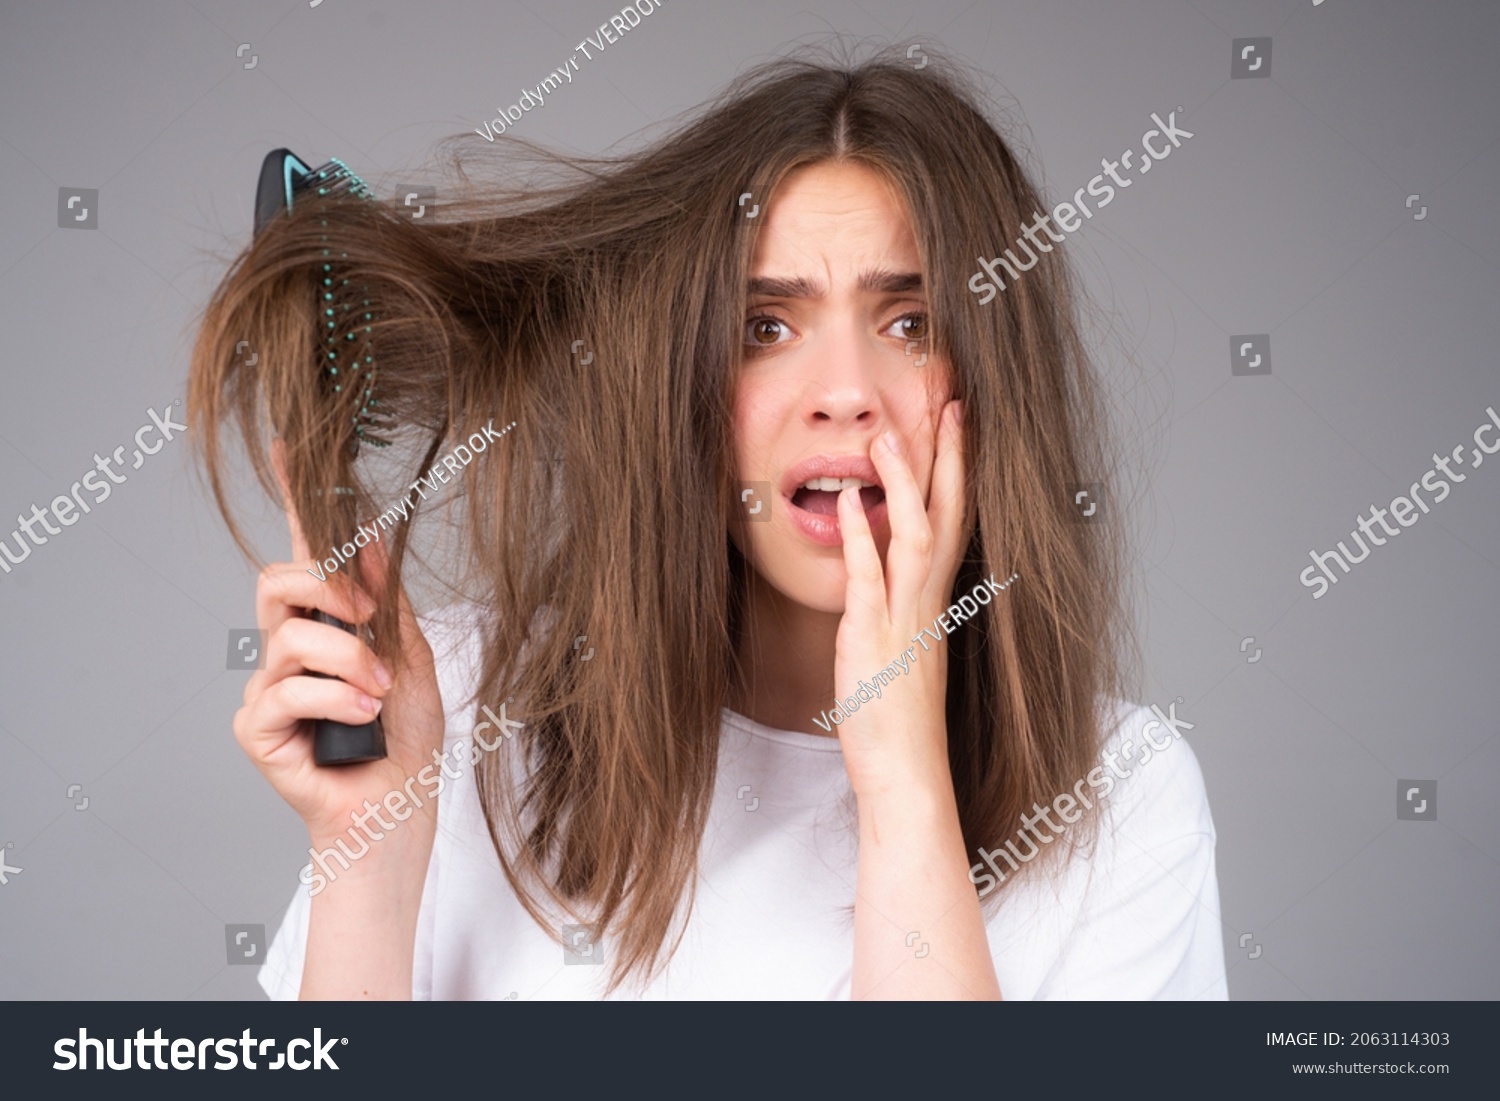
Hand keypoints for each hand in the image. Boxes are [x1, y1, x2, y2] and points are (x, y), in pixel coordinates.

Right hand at [233, 449, 444, 849]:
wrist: (401, 805)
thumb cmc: (407, 737)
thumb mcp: (411, 657)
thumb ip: (386, 603)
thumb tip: (372, 539)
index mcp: (327, 620)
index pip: (302, 550)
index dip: (295, 499)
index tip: (292, 444)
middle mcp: (288, 644)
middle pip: (277, 580)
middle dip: (329, 590)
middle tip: (371, 621)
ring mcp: (268, 685)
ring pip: (289, 636)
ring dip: (348, 661)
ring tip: (380, 694)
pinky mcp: (257, 726)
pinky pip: (285, 689)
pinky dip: (334, 700)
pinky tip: (360, 721)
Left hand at [832, 399, 965, 801]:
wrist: (908, 774)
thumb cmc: (901, 722)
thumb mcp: (906, 655)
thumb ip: (900, 612)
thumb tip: (884, 579)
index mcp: (937, 605)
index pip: (956, 524)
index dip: (959, 474)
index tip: (959, 428)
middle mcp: (928, 604)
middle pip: (949, 516)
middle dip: (950, 458)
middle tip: (952, 404)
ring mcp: (904, 619)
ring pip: (916, 535)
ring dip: (906, 482)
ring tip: (890, 435)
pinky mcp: (873, 638)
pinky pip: (870, 578)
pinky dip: (862, 536)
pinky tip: (850, 501)